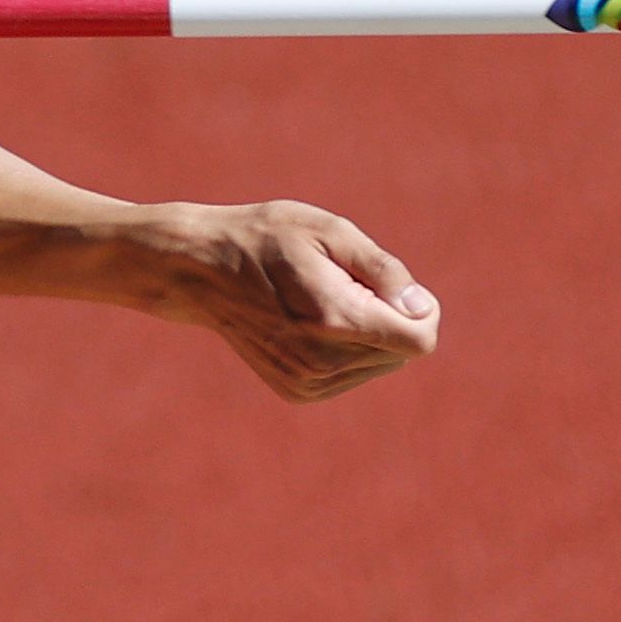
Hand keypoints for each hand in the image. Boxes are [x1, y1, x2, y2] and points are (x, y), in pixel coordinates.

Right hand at [132, 199, 440, 401]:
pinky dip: (346, 347)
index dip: (419, 307)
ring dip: (367, 332)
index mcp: (335, 321)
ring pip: (381, 363)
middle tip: (340, 284)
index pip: (420, 338)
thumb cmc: (266, 238)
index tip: (386, 282)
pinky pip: (354, 373)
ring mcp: (307, 382)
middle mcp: (322, 362)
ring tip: (320, 300)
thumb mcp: (329, 230)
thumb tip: (421, 308)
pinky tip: (310, 321)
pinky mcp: (299, 391)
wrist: (199, 269)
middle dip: (388, 316)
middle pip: (402, 350)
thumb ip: (383, 270)